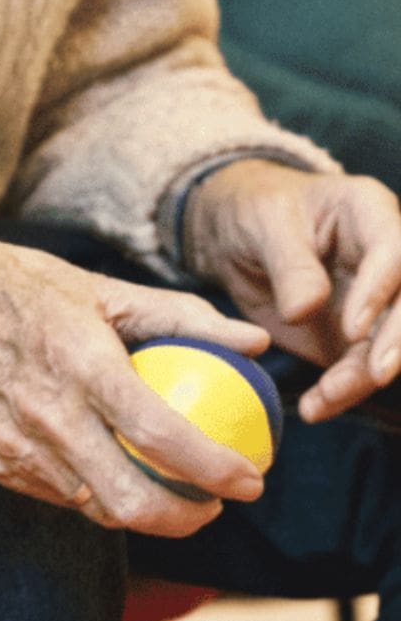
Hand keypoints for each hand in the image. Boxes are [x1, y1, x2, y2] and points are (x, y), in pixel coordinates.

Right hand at [0, 203, 270, 537]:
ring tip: (170, 490)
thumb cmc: (17, 286)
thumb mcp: (100, 287)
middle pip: (129, 500)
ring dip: (142, 511)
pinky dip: (94, 494)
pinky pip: (58, 494)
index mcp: (80, 363)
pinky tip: (112, 471)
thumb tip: (254, 340)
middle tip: (214, 503)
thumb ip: (181, 316)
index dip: (217, 469)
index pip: (161, 436)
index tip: (251, 479)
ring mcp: (14, 445)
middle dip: (187, 518)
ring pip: (94, 508)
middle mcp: (45, 414)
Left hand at [185, 160, 400, 421]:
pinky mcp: (353, 337)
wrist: (235, 236)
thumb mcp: (264, 224)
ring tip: (325, 399)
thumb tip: (304, 310)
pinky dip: (340, 393)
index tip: (352, 328)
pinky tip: (315, 408)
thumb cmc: (254, 212)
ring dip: (364, 378)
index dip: (380, 291)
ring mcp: (374, 301)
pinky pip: (357, 369)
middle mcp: (385, 260)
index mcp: (369, 213)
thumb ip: (289, 264)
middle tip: (373, 374)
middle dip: (395, 342)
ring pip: (388, 346)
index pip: (394, 253)